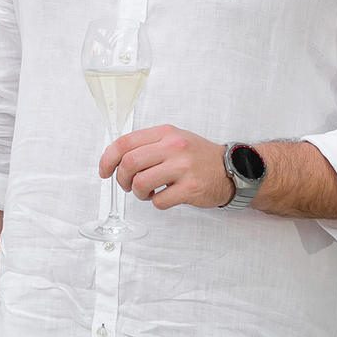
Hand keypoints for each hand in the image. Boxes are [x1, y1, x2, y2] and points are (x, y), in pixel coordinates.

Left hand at [100, 124, 232, 210]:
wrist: (231, 169)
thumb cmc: (198, 156)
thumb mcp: (174, 139)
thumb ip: (147, 145)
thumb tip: (116, 158)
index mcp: (165, 133)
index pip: (124, 143)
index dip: (107, 159)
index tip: (105, 171)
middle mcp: (174, 147)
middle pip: (129, 163)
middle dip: (121, 179)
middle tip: (127, 185)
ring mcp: (183, 168)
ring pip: (141, 184)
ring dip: (138, 193)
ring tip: (147, 192)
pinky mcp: (190, 188)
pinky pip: (159, 201)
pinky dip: (156, 203)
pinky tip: (164, 197)